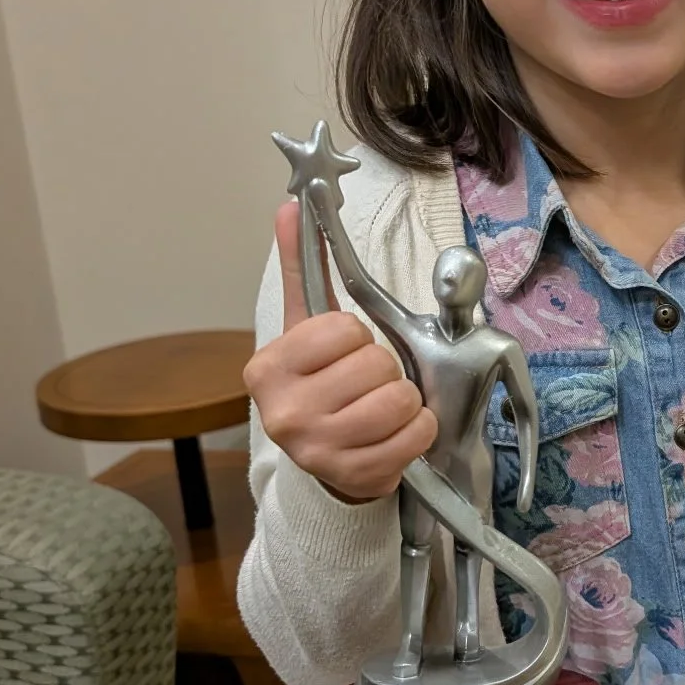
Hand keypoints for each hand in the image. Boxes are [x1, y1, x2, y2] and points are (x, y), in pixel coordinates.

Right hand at [244, 203, 436, 502]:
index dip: (355, 336)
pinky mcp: (354, 476)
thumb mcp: (304, 329)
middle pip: (375, 365)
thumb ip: (301, 268)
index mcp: (266, 370)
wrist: (322, 458)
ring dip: (404, 399)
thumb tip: (291, 208)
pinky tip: (395, 430)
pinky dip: (418, 429)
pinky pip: (415, 435)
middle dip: (383, 368)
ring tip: (382, 406)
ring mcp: (317, 451)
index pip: (342, 329)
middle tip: (365, 383)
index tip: (344, 351)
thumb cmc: (318, 385)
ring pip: (398, 400)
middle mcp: (284, 413)